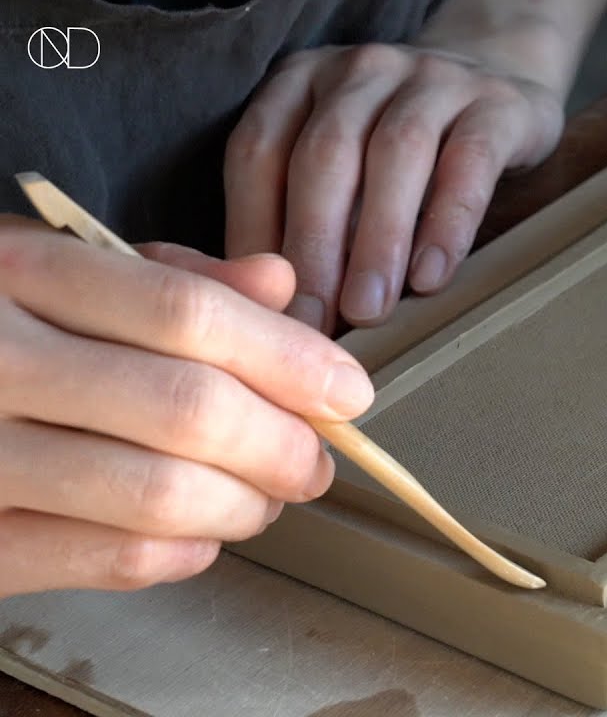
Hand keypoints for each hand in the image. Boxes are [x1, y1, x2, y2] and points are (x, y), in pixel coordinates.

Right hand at [0, 216, 373, 597]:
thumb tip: (279, 284)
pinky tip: (201, 535)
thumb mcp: (56, 270)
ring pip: (156, 494)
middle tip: (314, 462)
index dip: (289, 359)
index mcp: (18, 271)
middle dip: (282, 444)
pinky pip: (106, 560)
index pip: (189, 315)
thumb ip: (170, 278)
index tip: (348, 392)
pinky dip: (182, 554)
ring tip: (264, 499)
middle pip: (187, 408)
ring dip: (242, 506)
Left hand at [223, 44, 564, 331]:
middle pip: (325, 155)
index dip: (251, 230)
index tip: (258, 308)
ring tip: (369, 310)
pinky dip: (447, 223)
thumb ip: (305, 215)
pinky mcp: (497, 105)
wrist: (504, 86)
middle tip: (313, 322)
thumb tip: (273, 314)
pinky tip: (431, 277)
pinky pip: (470, 162)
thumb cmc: (406, 153)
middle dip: (314, 244)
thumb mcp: (344, 166)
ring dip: (376, 241)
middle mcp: (362, 70)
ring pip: (395, 154)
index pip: (259, 151)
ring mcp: (434, 79)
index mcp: (303, 81)